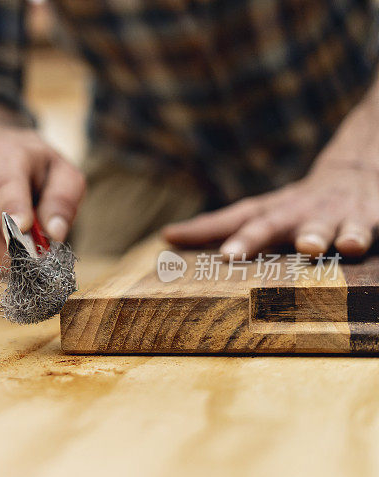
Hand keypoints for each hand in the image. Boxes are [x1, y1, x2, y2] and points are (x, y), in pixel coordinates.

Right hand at [0, 128, 85, 271]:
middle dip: (12, 251)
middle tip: (38, 263)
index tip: (24, 229)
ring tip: (29, 256)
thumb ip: (62, 203)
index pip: (4, 185)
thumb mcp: (66, 178)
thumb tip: (54, 233)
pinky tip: (13, 255)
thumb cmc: (43, 175)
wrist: (15, 169)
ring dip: (6, 259)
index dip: (12, 209)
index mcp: (5, 156)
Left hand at [163, 159, 378, 257]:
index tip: (170, 237)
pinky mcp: (362, 219)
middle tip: (228, 256)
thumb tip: (167, 237)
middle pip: (267, 224)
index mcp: (267, 212)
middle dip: (249, 239)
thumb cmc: (298, 205)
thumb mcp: (261, 212)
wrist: (361, 172)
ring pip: (318, 226)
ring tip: (308, 248)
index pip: (227, 219)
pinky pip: (361, 229)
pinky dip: (357, 236)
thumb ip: (217, 227)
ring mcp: (328, 215)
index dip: (200, 229)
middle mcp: (293, 212)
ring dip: (312, 236)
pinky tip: (352, 246)